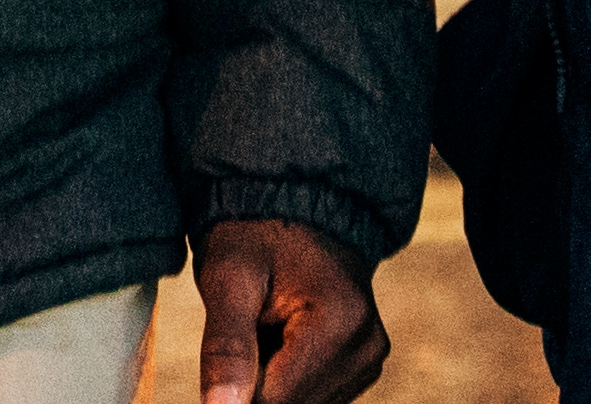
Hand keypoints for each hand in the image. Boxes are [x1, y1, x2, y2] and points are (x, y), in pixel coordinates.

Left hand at [191, 216, 384, 403]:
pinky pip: (313, 395)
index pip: (278, 399)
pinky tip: (275, 338)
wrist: (288, 205)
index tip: (221, 361)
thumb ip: (226, 349)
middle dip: (255, 382)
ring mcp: (368, 358)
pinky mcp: (360, 365)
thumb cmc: (253, 233)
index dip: (236, 391)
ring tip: (261, 327)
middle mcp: (366, 347)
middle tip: (245, 327)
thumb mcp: (229, 279)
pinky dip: (285, 377)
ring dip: (270, 381)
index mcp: (341, 323)